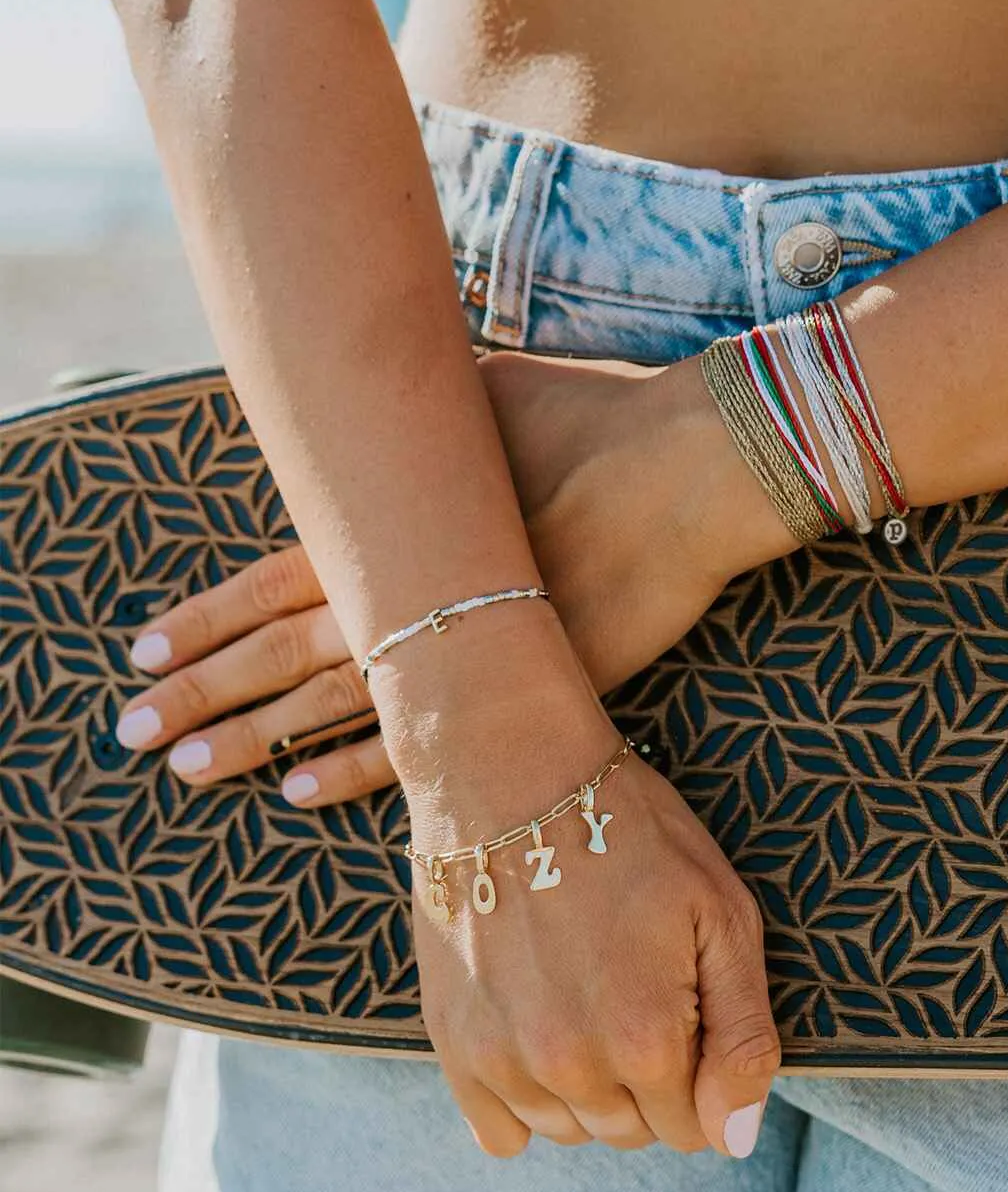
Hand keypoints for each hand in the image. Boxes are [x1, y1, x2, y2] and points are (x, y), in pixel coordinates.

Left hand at [115, 351, 788, 803]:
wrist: (687, 470)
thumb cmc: (595, 419)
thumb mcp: (487, 398)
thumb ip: (428, 433)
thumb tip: (397, 419)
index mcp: (400, 523)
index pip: (271, 581)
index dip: (207, 618)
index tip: (145, 651)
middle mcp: (414, 591)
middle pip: (282, 651)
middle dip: (205, 691)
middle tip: (135, 732)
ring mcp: (464, 648)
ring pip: (335, 705)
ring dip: (255, 739)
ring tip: (189, 770)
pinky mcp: (523, 689)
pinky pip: (426, 744)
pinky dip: (359, 769)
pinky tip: (299, 793)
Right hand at [406, 708, 779, 1159]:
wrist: (510, 772)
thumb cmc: (631, 833)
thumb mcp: (721, 912)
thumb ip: (743, 1034)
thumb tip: (735, 1141)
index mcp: (647, 1039)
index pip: (696, 1128)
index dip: (704, 1076)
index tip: (688, 1009)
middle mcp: (571, 1068)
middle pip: (632, 1132)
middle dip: (652, 1083)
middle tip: (639, 989)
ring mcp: (504, 1060)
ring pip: (571, 1131)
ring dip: (591, 1090)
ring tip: (590, 996)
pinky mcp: (453, 1044)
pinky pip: (499, 1132)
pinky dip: (526, 1104)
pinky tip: (539, 1037)